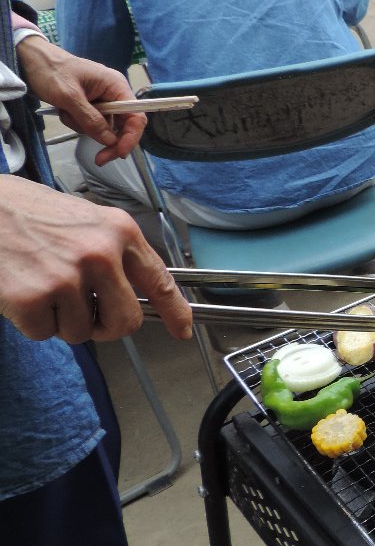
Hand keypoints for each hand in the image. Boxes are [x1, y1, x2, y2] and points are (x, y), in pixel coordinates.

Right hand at [0, 176, 191, 342]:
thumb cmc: (27, 212)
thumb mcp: (84, 220)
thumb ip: (112, 253)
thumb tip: (132, 291)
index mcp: (119, 231)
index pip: (160, 280)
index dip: (175, 311)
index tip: (182, 330)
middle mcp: (101, 254)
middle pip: (126, 321)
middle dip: (106, 327)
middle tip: (84, 314)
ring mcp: (68, 277)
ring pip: (81, 331)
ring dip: (61, 319)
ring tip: (41, 285)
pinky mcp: (34, 298)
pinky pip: (44, 333)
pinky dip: (31, 321)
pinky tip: (20, 290)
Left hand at [15, 36, 147, 166]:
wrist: (28, 59)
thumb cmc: (49, 69)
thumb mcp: (69, 96)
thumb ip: (90, 119)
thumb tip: (110, 140)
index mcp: (115, 86)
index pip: (135, 116)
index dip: (131, 137)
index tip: (119, 153)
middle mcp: (113, 94)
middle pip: (123, 126)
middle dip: (108, 140)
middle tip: (99, 159)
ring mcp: (101, 100)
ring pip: (103, 127)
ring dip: (84, 127)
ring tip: (66, 113)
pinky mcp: (89, 105)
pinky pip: (90, 123)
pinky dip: (77, 123)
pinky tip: (64, 111)